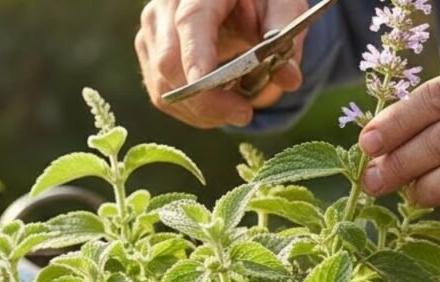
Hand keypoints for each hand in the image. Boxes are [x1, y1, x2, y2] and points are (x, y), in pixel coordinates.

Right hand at [136, 0, 307, 128]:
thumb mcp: (283, 6)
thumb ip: (286, 37)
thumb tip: (290, 78)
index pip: (191, 22)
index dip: (196, 56)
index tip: (205, 85)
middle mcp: (166, 6)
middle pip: (169, 62)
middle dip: (206, 100)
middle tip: (245, 114)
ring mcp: (152, 31)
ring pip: (162, 86)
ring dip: (200, 111)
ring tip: (237, 109)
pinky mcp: (149, 53)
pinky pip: (161, 95)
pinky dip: (191, 110)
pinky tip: (218, 106)